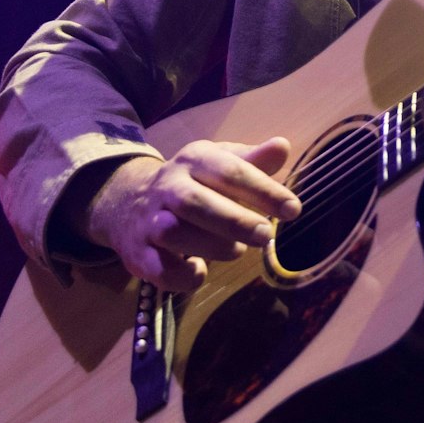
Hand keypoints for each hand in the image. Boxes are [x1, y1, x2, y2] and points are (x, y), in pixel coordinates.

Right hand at [84, 138, 300, 292]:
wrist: (130, 203)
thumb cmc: (195, 184)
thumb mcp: (221, 164)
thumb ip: (253, 161)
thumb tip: (282, 146)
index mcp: (194, 160)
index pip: (229, 171)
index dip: (263, 191)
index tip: (293, 210)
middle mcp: (168, 186)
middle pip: (194, 202)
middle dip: (234, 221)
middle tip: (266, 236)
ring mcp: (149, 220)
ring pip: (173, 233)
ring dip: (211, 246)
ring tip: (236, 250)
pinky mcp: (138, 253)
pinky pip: (159, 269)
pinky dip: (184, 276)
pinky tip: (201, 271)